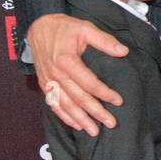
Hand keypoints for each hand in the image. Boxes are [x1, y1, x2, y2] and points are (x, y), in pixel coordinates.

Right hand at [30, 13, 126, 134]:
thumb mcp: (85, 28)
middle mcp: (56, 74)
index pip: (89, 82)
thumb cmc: (63, 28)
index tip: (118, 101)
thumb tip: (123, 51)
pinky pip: (54, 104)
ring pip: (65, 105)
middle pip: (78, 98)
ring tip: (93, 131)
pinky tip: (76, 125)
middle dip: (95, 112)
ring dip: (80, 119)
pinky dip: (64, 116)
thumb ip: (104, 40)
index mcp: (66, 60)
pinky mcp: (44, 84)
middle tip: (110, 123)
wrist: (37, 28)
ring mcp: (49, 81)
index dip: (104, 93)